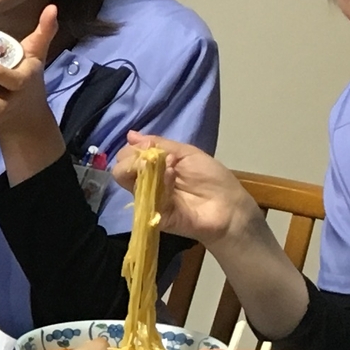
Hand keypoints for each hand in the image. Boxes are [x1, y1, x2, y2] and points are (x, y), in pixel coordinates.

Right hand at [112, 133, 261, 247]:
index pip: (126, 157)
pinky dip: (158, 183)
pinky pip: (145, 198)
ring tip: (170, 168)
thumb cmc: (211, 178)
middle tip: (152, 159)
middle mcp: (146, 183)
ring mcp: (148, 200)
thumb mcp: (186, 153)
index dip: (132, 151)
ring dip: (146, 169)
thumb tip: (130, 134)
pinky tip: (172, 178)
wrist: (229, 207)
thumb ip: (159, 144)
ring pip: (128, 183)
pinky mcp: (153, 215)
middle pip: (120, 171)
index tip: (147, 148)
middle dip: (133, 160)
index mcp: (152, 167)